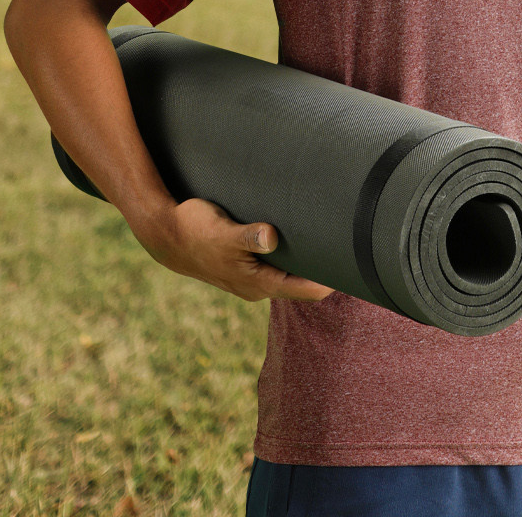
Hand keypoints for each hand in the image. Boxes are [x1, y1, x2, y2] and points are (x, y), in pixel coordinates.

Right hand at [133, 197, 335, 303]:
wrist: (165, 235)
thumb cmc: (195, 230)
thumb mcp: (222, 232)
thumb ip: (247, 236)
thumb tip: (271, 237)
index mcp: (257, 283)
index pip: (305, 290)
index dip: (332, 282)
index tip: (356, 267)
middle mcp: (257, 284)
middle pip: (303, 284)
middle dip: (327, 271)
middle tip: (355, 248)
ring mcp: (251, 275)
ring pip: (291, 273)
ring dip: (310, 262)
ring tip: (337, 242)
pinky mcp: (245, 262)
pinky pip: (278, 263)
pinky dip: (294, 255)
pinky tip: (304, 236)